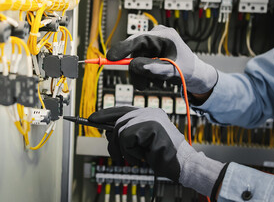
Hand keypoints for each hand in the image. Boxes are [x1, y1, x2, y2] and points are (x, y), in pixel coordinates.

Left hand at [89, 107, 224, 196]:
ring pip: (121, 132)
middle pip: (118, 122)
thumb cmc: (162, 155)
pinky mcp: (151, 127)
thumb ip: (127, 134)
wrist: (183, 164)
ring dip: (126, 151)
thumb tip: (106, 131)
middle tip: (117, 156)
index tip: (91, 119)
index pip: (122, 109)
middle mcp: (150, 111)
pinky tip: (144, 157)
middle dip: (114, 142)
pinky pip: (127, 140)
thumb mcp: (141, 143)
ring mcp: (151, 118)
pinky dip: (132, 153)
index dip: (105, 114)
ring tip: (139, 157)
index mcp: (149, 112)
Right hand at [107, 25, 216, 93]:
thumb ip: (154, 68)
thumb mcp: (171, 71)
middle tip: (143, 85)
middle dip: (137, 70)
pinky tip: (155, 79)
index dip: (123, 48)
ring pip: (136, 59)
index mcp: (164, 35)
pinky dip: (145, 73)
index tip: (111, 57)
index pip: (138, 39)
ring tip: (156, 83)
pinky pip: (139, 62)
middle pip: (135, 51)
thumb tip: (135, 65)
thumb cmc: (188, 69)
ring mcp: (153, 44)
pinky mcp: (150, 52)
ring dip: (142, 74)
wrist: (194, 74)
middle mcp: (156, 36)